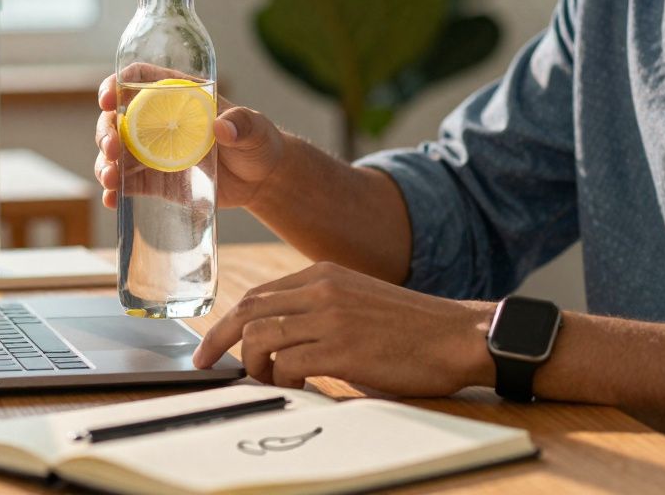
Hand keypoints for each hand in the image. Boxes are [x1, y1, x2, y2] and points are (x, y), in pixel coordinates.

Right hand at [94, 66, 285, 209]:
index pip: (138, 79)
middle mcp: (158, 120)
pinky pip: (128, 183)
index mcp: (178, 95)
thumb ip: (242, 123)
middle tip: (111, 149)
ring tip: (110, 178)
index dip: (116, 85)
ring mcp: (154, 151)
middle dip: (106, 131)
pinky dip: (115, 190)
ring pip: (117, 152)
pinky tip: (110, 199)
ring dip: (105, 163)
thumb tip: (222, 128)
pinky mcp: (156, 180)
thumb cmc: (258, 142)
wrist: (262, 180)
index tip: (108, 100)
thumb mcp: (255, 128)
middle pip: (118, 118)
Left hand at [192, 262, 497, 396]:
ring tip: (269, 380)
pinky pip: (288, 365)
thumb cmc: (411, 328)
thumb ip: (318, 311)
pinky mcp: (341, 349)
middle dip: (218, 340)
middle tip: (207, 365)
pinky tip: (299, 388)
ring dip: (253, 365)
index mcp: (323, 274)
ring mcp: (330, 317)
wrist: (458, 335)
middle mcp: (321, 290)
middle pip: (247, 310)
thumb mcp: (357, 302)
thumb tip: (278, 343)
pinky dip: (283, 381)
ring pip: (259, 337)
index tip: (213, 345)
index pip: (257, 294)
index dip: (228, 321)